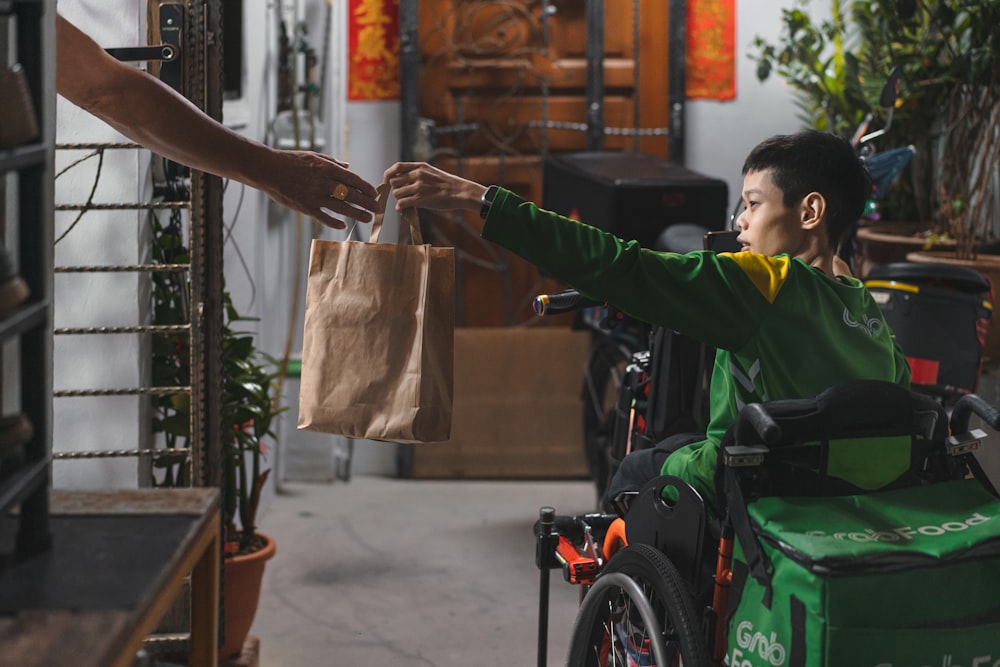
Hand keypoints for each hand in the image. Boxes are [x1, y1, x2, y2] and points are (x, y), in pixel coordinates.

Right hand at [258, 150, 379, 228]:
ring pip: (341, 207)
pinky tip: (343, 225)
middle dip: (366, 202)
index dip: (366, 187)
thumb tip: (348, 167)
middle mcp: (323, 182)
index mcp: (327, 168)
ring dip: (356, 213)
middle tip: (378, 208)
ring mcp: (314, 195)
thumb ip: (333, 162)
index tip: (375, 193)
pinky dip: (333, 222)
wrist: (268, 169)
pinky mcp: (304, 206)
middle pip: (351, 194)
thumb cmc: (291, 161)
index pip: (352, 179)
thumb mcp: (314, 156)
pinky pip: (322, 216)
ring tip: (368, 218)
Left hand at [383, 162, 485, 211]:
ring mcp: (419, 187)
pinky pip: (402, 203)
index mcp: (419, 167)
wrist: (460, 192)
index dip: (388, 175)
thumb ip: (417, 173)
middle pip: (394, 181)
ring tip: (406, 201)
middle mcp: (417, 175)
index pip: (397, 167)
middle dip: (395, 189)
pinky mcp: (420, 199)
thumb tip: (402, 180)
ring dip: (398, 199)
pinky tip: (403, 208)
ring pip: (396, 193)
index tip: (386, 181)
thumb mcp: (431, 171)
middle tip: (402, 194)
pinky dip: (400, 207)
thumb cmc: (447, 184)